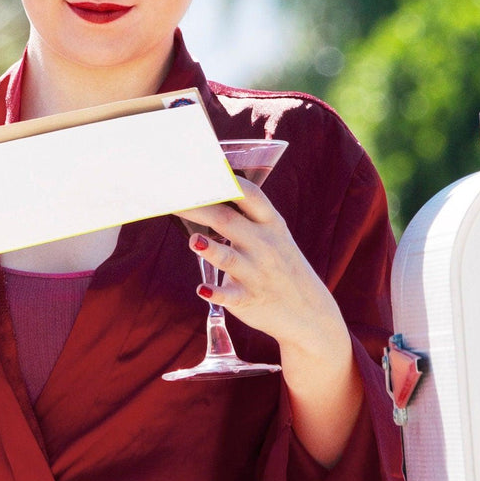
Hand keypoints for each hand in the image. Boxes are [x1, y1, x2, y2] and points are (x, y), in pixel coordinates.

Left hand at [176, 178, 344, 355]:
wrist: (307, 311)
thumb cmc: (280, 266)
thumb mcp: (273, 237)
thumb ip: (245, 218)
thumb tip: (205, 195)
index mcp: (270, 224)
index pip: (250, 195)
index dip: (228, 181)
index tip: (205, 169)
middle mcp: (264, 245)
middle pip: (227, 221)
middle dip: (199, 208)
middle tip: (172, 199)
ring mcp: (257, 273)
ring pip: (229, 258)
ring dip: (210, 249)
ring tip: (194, 241)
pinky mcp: (249, 298)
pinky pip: (230, 295)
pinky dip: (215, 293)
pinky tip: (202, 290)